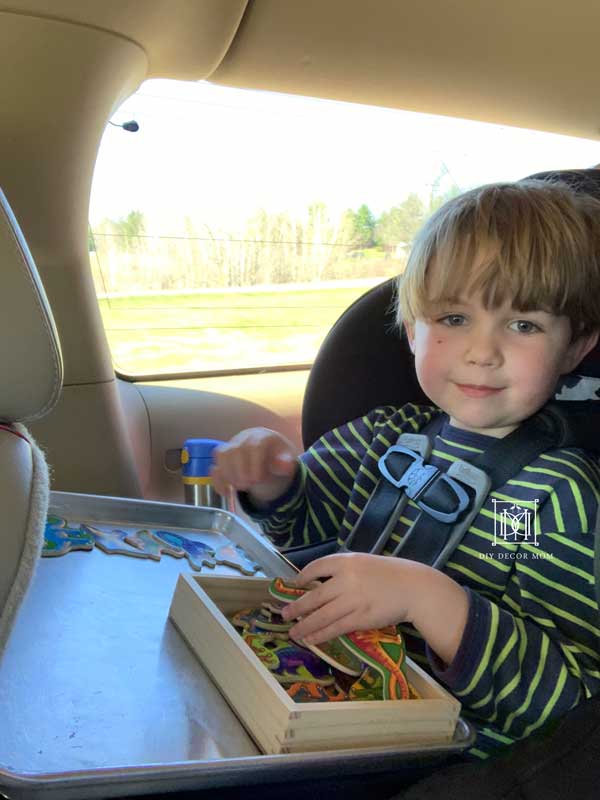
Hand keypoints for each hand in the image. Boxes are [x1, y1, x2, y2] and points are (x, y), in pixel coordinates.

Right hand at [211, 427, 299, 505]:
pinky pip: (215, 467)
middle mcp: (243, 438)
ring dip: (228, 474)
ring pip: (221, 455)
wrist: (268, 453)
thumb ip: (286, 463)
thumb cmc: (278, 456)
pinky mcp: (223, 460)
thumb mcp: (287, 459)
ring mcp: (231, 447)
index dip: (254, 463)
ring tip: (239, 487)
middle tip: (249, 485)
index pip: (254, 446)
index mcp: (261, 436)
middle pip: (235, 450)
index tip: (258, 480)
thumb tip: (284, 466)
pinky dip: (218, 482)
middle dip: (240, 471)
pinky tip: (227, 493)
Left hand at [281, 553, 431, 643]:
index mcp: (347, 561)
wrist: (414, 588)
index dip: (303, 576)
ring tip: (293, 632)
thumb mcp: (364, 563)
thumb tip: (320, 585)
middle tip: (284, 614)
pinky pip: (335, 628)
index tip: (296, 584)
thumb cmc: (390, 574)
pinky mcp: (361, 618)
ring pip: (322, 616)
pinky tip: (311, 639)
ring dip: (304, 626)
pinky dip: (320, 635)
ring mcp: (353, 600)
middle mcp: (347, 579)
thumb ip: (344, 570)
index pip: (317, 567)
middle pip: (315, 596)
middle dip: (297, 607)